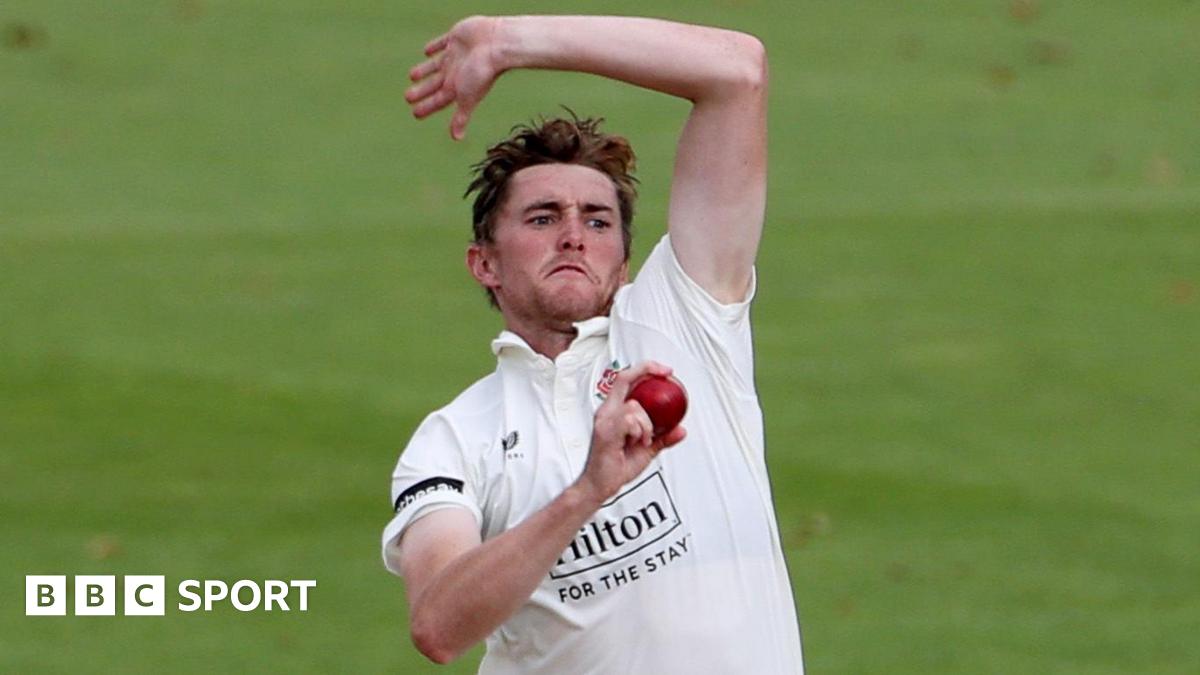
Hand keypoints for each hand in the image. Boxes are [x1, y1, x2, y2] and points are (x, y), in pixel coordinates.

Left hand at [405, 16, 503, 139]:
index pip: (437, 100)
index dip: (426, 107)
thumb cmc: (482, 73)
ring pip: (436, 65)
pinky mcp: (456, 38)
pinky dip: (434, 47)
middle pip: (434, 85)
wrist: (496, 45)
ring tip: (412, 76)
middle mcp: (455, 73)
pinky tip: (427, 50)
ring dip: (425, 70)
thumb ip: (461, 117)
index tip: (415, 114)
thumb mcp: (468, 98)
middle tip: (408, 97)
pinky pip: (442, 43)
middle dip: (422, 92)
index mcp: (456, 88)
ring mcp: (456, 55)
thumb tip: (456, 139)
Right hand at [577, 361, 687, 501]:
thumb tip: (680, 429)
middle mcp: (606, 411)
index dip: (644, 369)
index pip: (626, 380)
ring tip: (643, 439)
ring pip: (634, 405)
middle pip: (624, 378)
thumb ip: (662, 437)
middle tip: (665, 374)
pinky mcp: (605, 431)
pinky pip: (629, 421)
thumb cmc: (615, 467)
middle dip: (646, 370)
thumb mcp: (647, 450)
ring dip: (646, 424)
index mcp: (613, 411)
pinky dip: (639, 431)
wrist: (599, 485)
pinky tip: (636, 442)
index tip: (664, 371)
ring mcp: (605, 420)